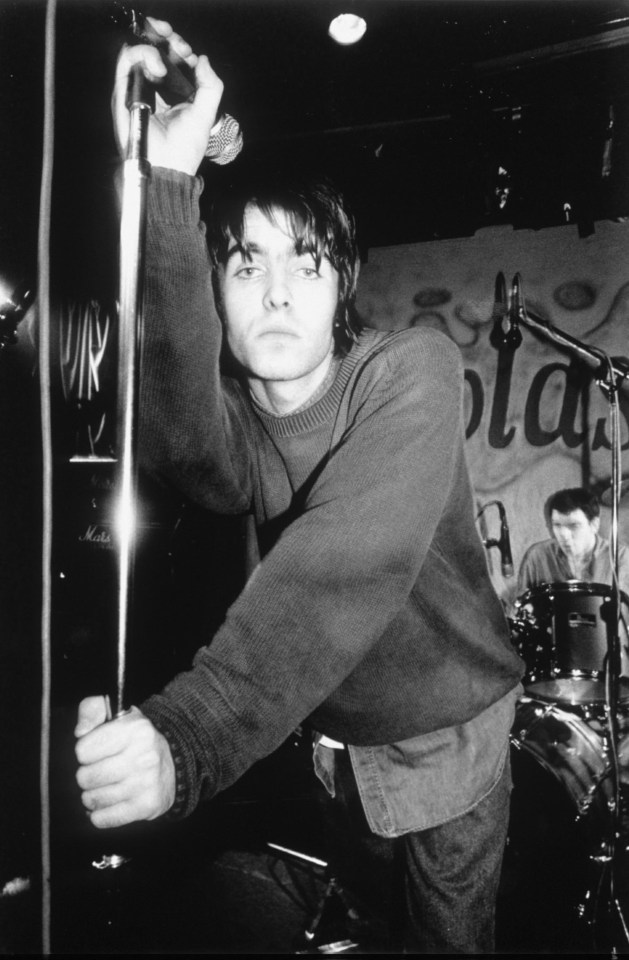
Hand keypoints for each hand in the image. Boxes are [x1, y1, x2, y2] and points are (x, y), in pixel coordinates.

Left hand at [75, 696, 175, 828]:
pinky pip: (102, 819)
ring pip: (92, 799)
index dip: (85, 751)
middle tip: (101, 770)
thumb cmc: (136, 739)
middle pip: (85, 777)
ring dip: (93, 795)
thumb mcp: (116, 714)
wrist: (172, 763)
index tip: (98, 750)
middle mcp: (144, 755)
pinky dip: (99, 814)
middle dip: (87, 775)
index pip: (82, 750)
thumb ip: (90, 710)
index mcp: (136, 729)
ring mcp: (146, 783)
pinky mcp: (146, 806)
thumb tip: (79, 732)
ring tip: (106, 785)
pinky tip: (109, 802)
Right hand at [112, 17, 223, 174]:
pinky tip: (158, 69)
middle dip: (166, 38)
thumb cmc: (186, 148)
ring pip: (139, 51)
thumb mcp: (206, 114)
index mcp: (173, 92)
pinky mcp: (123, 93)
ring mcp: (137, 90)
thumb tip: (203, 59)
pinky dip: (141, 55)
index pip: (172, 60)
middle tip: (178, 43)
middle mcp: (154, 89)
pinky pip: (125, 61)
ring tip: (168, 59)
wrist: (168, 167)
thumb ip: (210, 86)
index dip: (179, 48)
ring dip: (154, 46)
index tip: (189, 53)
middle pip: (154, 50)